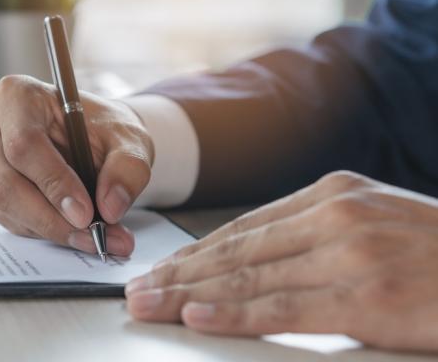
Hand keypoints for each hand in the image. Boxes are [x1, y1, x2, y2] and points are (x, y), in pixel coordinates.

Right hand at [0, 75, 153, 255]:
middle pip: (6, 182)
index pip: (24, 144)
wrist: (97, 139)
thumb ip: (127, 169)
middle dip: (51, 218)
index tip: (86, 213)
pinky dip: (46, 232)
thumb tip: (110, 208)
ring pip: (6, 207)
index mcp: (18, 96)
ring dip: (52, 230)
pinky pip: (12, 220)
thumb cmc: (107, 130)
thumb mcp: (130, 140)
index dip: (53, 182)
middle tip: (93, 236)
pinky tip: (76, 230)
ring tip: (97, 237)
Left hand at [125, 171, 437, 351]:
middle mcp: (335, 214)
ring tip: (150, 304)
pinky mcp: (370, 292)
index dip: (195, 252)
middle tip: (137, 290)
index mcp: (333, 194)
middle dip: (179, 272)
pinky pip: (284, 306)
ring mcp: (351, 249)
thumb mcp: (372, 226)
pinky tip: (198, 315)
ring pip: (250, 274)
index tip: (160, 269)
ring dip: (190, 292)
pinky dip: (235, 311)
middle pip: (236, 248)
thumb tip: (254, 268)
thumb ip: (316, 239)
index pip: (244, 227)